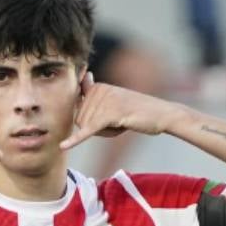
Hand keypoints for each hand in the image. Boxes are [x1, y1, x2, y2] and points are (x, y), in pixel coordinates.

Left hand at [60, 73, 182, 150]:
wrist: (162, 115)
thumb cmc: (138, 112)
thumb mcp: (115, 104)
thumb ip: (96, 99)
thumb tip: (84, 80)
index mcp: (97, 86)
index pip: (79, 112)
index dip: (93, 123)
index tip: (113, 117)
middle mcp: (98, 90)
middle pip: (82, 121)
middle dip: (99, 129)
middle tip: (121, 122)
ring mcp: (104, 101)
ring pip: (88, 129)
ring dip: (105, 133)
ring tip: (123, 122)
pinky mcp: (110, 114)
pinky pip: (89, 130)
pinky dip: (76, 139)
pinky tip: (63, 146)